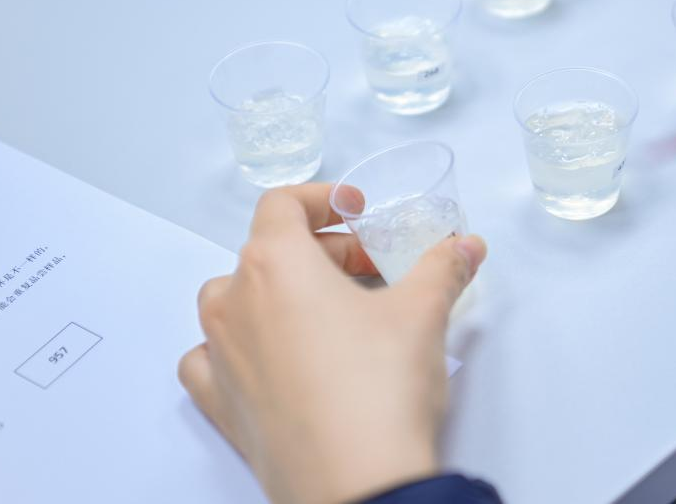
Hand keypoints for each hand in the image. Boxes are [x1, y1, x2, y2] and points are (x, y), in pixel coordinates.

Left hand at [178, 183, 486, 503]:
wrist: (359, 483)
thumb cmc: (380, 388)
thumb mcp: (423, 313)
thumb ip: (442, 267)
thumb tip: (465, 245)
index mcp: (276, 265)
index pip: (282, 205)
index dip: (322, 199)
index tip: (356, 212)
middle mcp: (235, 303)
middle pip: (268, 250)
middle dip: (324, 251)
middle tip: (373, 271)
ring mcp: (221, 356)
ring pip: (232, 300)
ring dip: (276, 292)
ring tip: (325, 312)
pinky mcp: (222, 406)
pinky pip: (210, 358)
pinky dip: (237, 346)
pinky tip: (271, 357)